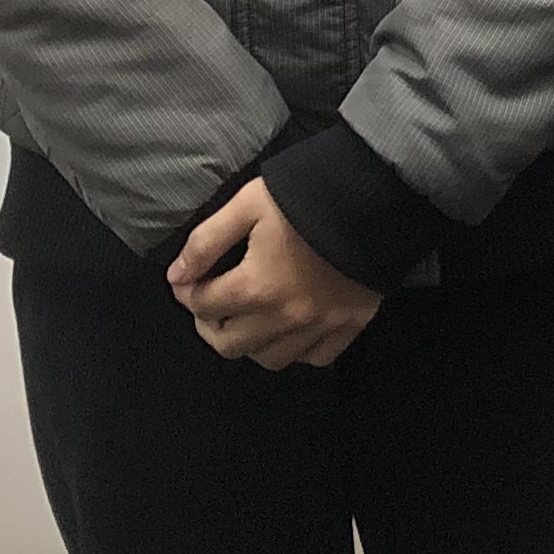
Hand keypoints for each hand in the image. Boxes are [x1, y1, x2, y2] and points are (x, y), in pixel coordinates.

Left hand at [167, 180, 382, 368]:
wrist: (377, 195)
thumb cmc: (308, 194)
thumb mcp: (249, 203)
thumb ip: (207, 241)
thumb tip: (176, 275)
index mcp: (256, 286)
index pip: (201, 304)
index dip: (187, 290)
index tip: (188, 278)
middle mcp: (285, 317)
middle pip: (227, 344)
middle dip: (209, 323)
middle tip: (213, 301)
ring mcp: (320, 326)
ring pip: (267, 359)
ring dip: (249, 341)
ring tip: (249, 316)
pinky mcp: (349, 325)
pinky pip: (313, 357)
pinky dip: (297, 349)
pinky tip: (292, 326)